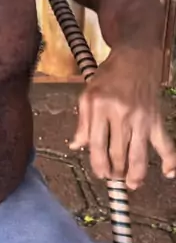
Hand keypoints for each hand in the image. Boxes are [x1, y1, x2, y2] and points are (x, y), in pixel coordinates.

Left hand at [70, 47, 175, 188]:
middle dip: (115, 171)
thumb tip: (76, 146)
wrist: (135, 58)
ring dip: (135, 174)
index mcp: (100, 108)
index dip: (97, 163)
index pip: (96, 144)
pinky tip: (168, 173)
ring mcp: (141, 118)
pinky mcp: (155, 119)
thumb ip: (82, 122)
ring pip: (139, 154)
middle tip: (113, 178)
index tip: (100, 173)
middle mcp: (121, 115)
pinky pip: (165, 142)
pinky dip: (170, 159)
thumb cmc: (108, 77)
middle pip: (117, 153)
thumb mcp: (87, 95)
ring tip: (132, 184)